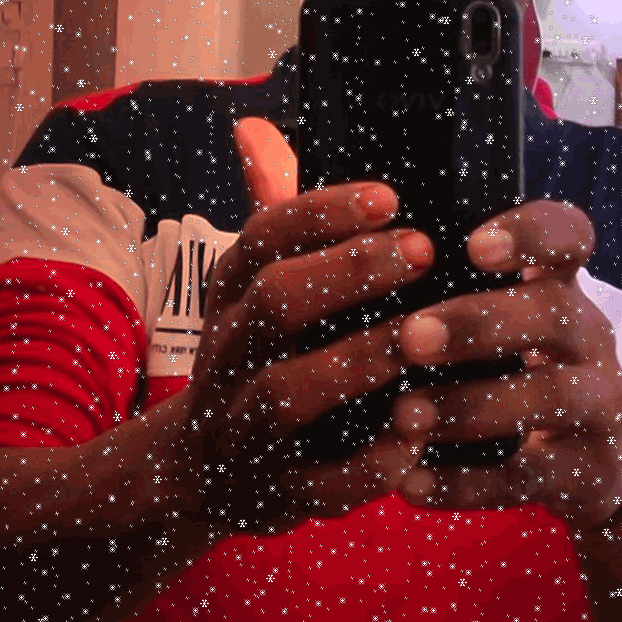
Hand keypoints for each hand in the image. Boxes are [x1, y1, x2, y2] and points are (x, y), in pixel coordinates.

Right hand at [172, 118, 433, 536]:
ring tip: (422, 334)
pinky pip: (316, 486)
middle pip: (273, 305)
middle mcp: (229, 355)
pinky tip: (416, 435)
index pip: (264, 238)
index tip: (391, 197)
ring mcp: (246, 429)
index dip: (322, 214)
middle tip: (420, 250)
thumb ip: (271, 208)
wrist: (198, 471)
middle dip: (346, 274)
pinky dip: (365, 465)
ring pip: (285, 393)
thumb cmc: (257, 352)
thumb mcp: (253, 283)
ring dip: (356, 363)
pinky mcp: (276, 495)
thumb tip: (253, 126)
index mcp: (231, 295)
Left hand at [390, 201, 621, 527]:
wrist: (591, 461)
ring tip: (403, 415)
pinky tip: (409, 483)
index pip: (568, 235)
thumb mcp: (504, 317)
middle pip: (555, 313)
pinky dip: (465, 482)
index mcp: (561, 284)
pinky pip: (526, 477)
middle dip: (480, 323)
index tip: (473, 245)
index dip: (531, 234)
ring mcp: (596, 404)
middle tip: (412, 337)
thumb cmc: (514, 365)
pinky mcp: (584, 471)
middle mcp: (589, 336)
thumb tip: (361, 264)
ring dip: (471, 404)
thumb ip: (451, 290)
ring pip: (550, 396)